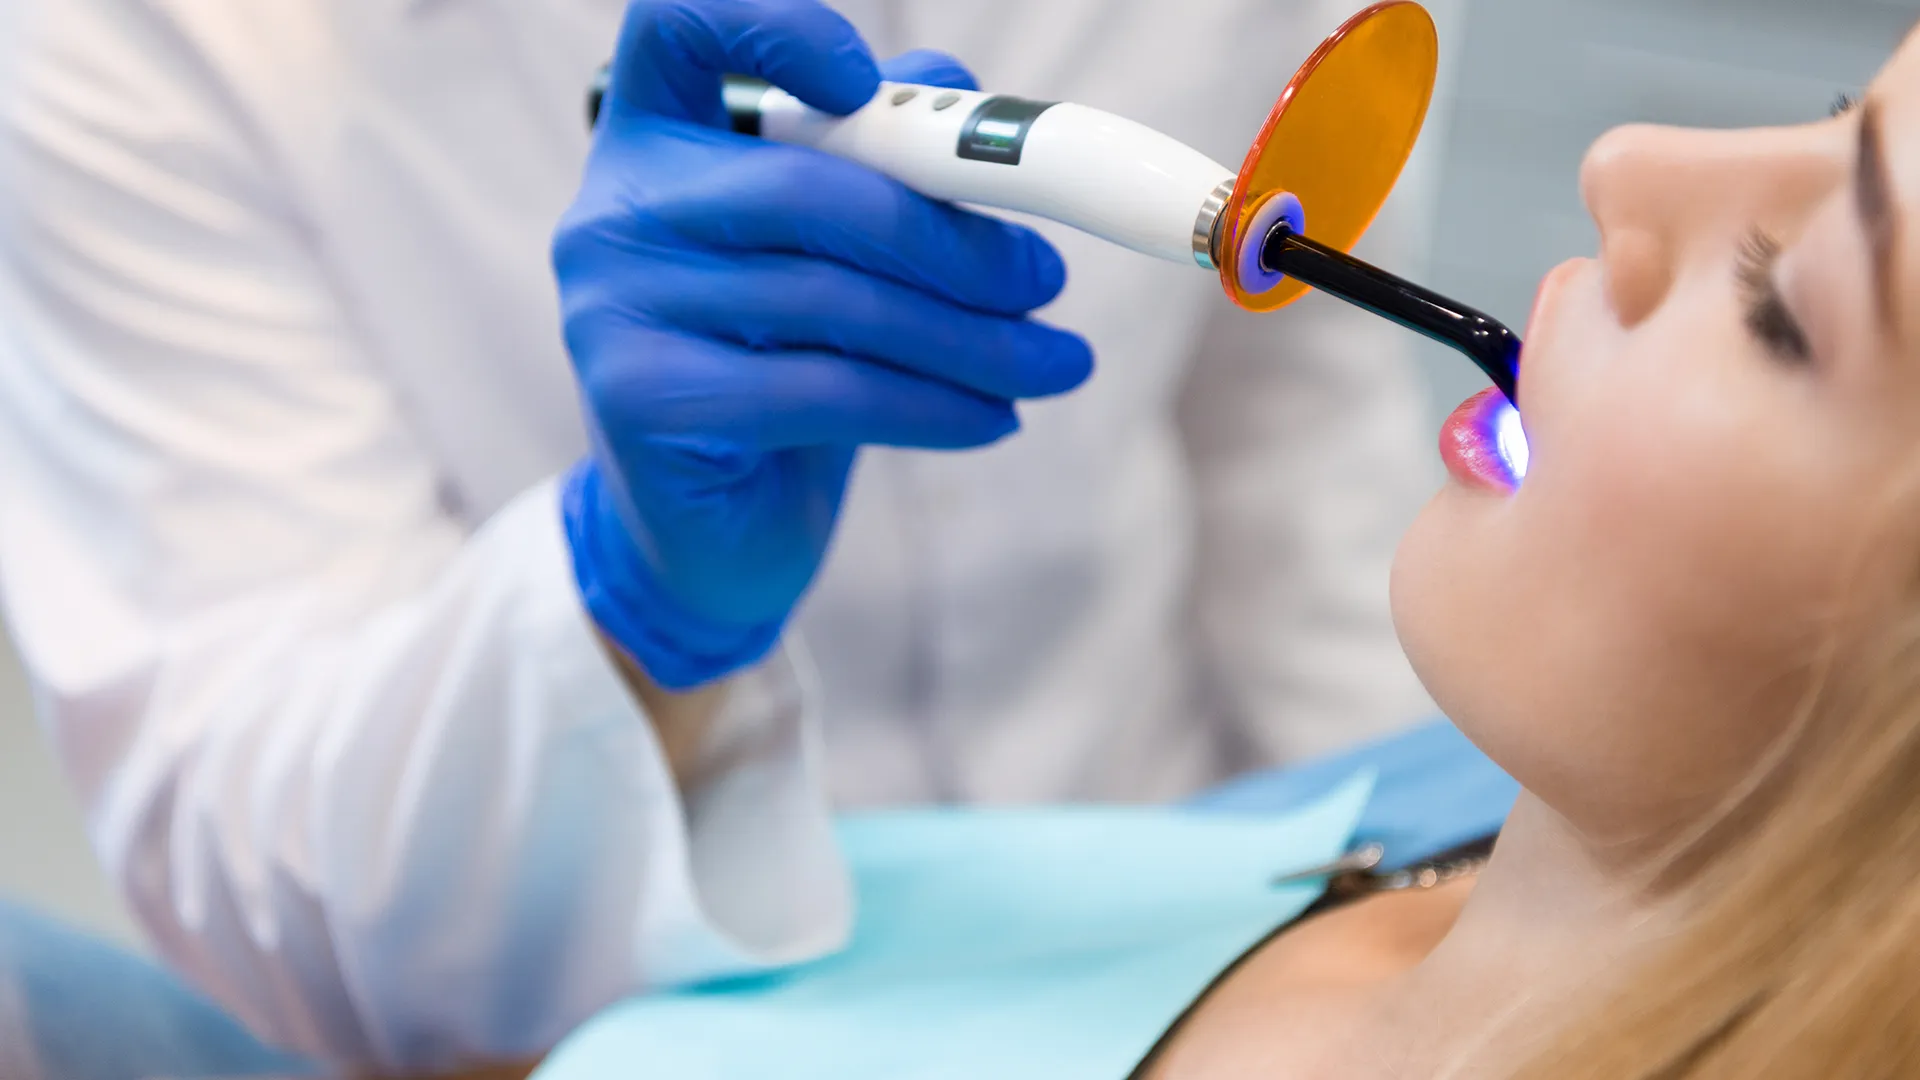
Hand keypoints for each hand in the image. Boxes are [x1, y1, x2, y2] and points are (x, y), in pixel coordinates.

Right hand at [556, 0, 1091, 690]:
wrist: (712, 532)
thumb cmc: (781, 370)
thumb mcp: (834, 259)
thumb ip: (882, 166)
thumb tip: (966, 98)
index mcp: (651, 138)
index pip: (676, 24)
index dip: (770, 23)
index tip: (867, 78)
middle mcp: (612, 208)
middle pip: (805, 186)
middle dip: (951, 239)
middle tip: (1046, 279)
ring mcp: (611, 305)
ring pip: (832, 300)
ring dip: (971, 338)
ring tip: (1056, 364)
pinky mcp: (642, 398)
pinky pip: (823, 388)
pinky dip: (931, 406)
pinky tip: (996, 420)